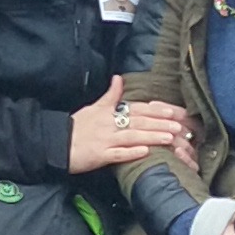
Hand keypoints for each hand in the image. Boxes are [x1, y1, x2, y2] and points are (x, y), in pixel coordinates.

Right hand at [66, 78, 192, 171]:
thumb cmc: (76, 126)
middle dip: (160, 123)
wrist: (55, 142)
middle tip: (179, 126)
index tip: (175, 112)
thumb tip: (118, 79)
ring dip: (151, 136)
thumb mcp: (93, 107)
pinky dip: (131, 152)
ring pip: (132, 136)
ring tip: (169, 138)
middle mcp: (110, 124)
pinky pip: (117, 154)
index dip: (157, 110)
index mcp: (109, 112)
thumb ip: (110, 96)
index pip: (138, 109)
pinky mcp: (99, 156)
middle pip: (139, 122)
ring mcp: (105, 140)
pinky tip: (145, 152)